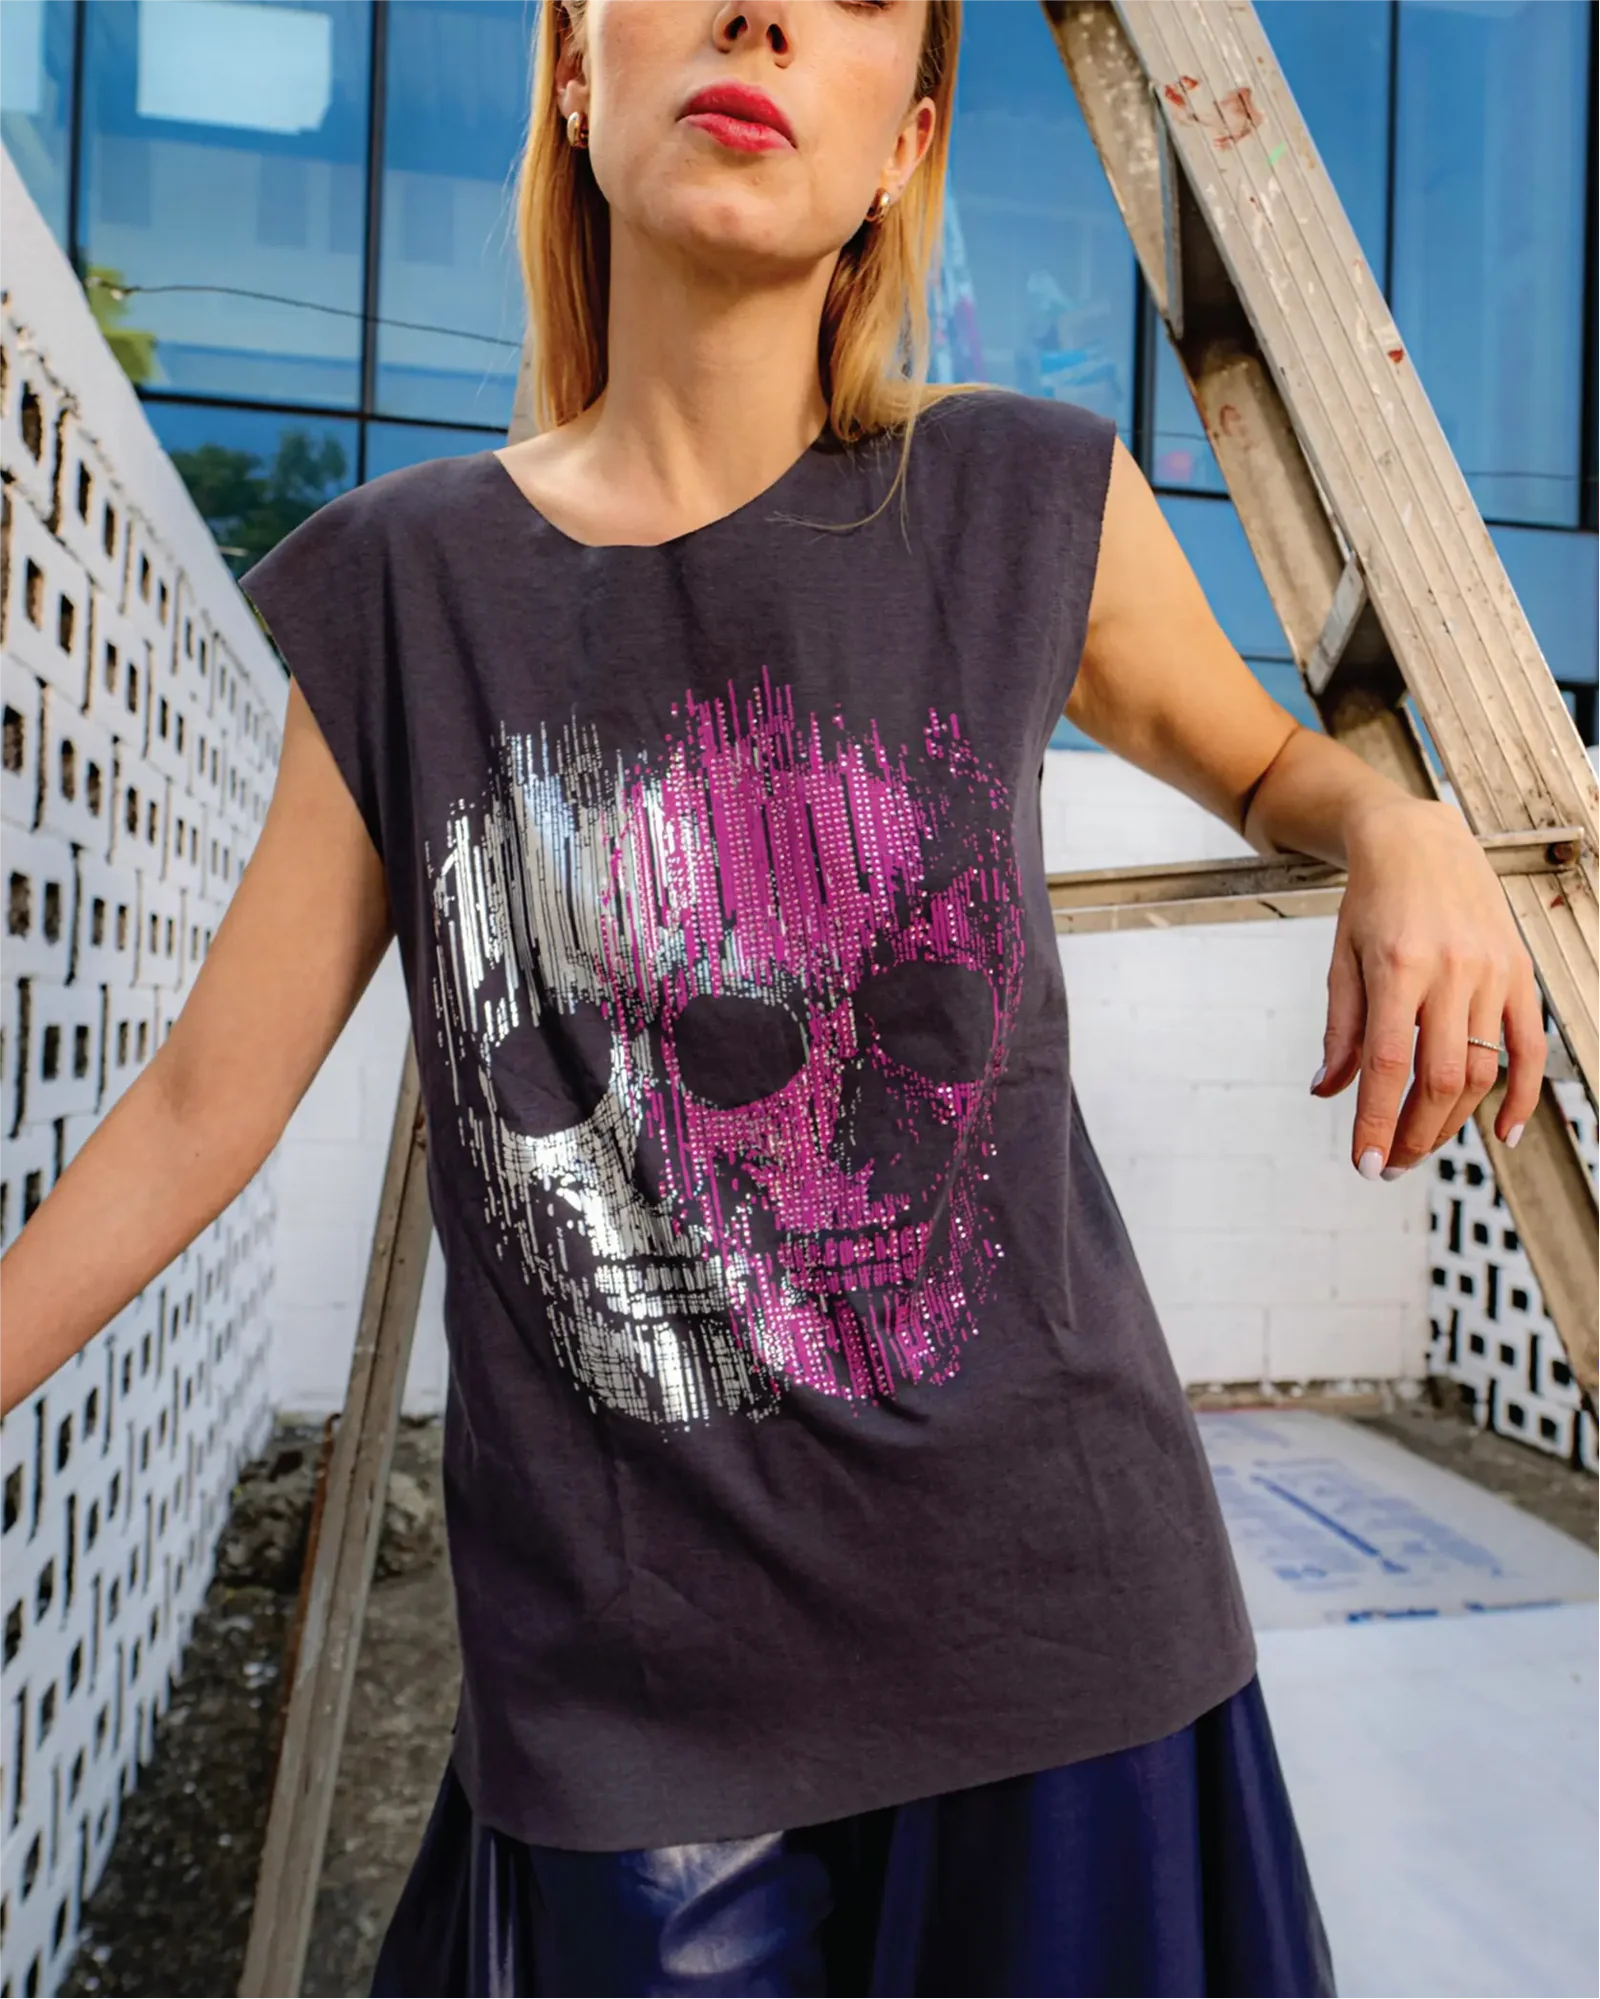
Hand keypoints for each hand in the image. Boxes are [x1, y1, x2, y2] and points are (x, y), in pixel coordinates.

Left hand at [1312, 798, 1545, 1178]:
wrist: (1420, 841)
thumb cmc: (1373, 902)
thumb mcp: (1341, 960)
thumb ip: (1340, 1030)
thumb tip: (1327, 1092)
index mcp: (1397, 967)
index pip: (1386, 1064)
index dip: (1375, 1122)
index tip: (1364, 1164)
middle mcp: (1450, 971)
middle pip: (1440, 1079)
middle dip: (1413, 1134)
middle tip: (1389, 1165)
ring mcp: (1491, 973)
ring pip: (1482, 1072)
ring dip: (1452, 1123)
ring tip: (1420, 1146)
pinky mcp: (1519, 974)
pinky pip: (1530, 1048)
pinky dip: (1520, 1097)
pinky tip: (1501, 1133)